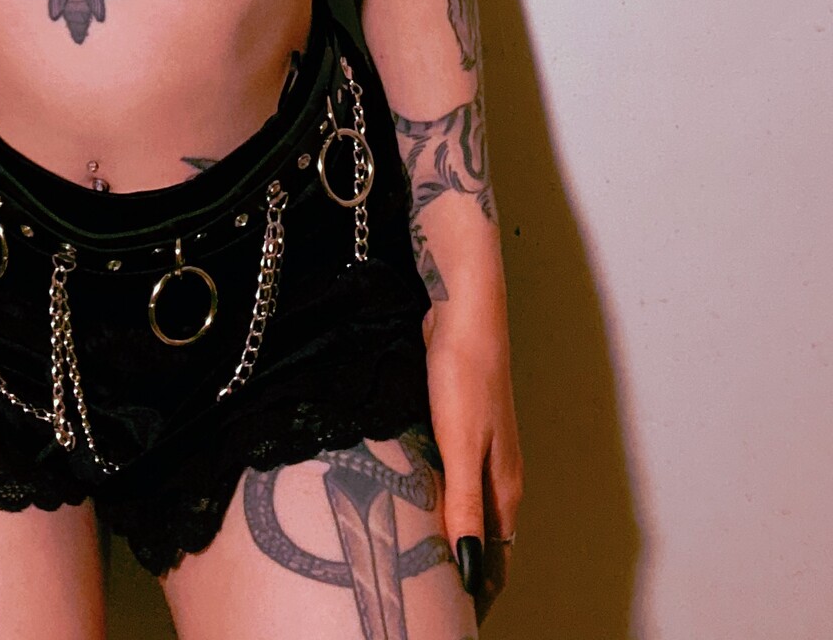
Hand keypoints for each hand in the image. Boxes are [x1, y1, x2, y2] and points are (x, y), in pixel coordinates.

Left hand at [423, 300, 522, 621]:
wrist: (463, 313)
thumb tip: (472, 566)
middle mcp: (498, 474)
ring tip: (425, 565)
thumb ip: (465, 506)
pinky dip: (443, 505)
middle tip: (436, 601)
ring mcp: (481, 450)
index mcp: (503, 485)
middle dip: (469, 573)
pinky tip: (418, 505)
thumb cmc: (464, 374)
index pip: (498, 558)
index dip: (482, 591)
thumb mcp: (460, 445)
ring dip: (456, 539)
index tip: (458, 618)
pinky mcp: (461, 429)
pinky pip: (455, 482)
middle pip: (488, 540)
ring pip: (472, 511)